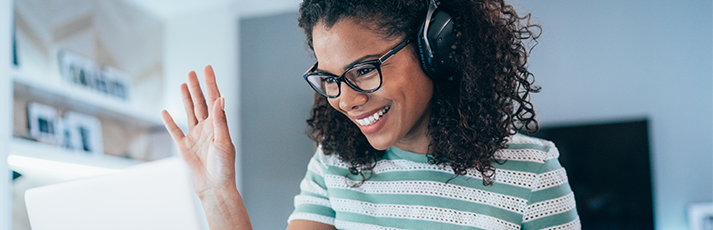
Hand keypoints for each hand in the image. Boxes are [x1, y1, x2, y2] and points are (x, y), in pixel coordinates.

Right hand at [161, 65, 235, 197]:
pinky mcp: (185, 148)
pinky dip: (169, 121)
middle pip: (201, 103)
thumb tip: (220, 99)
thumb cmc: (224, 168)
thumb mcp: (223, 141)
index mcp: (218, 126)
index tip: (207, 68)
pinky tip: (165, 111)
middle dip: (197, 87)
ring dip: (186, 98)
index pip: (214, 99)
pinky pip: (175, 131)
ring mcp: (195, 137)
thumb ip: (220, 120)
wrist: (214, 188)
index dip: (210, 83)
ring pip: (190, 113)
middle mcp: (207, 129)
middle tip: (193, 72)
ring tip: (183, 84)